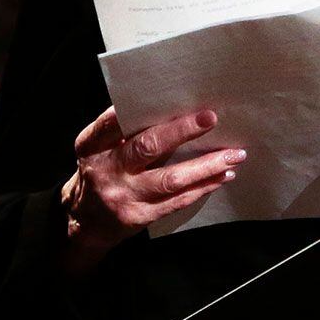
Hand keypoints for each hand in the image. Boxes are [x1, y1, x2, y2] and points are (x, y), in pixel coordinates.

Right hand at [60, 107, 242, 264]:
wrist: (85, 222)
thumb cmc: (101, 171)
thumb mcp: (99, 148)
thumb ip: (125, 130)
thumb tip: (173, 107)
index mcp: (92, 146)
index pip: (113, 122)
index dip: (141, 110)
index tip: (169, 97)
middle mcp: (107, 170)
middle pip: (147, 147)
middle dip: (182, 131)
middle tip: (211, 118)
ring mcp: (124, 196)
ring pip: (171, 179)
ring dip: (206, 166)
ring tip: (233, 155)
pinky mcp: (139, 217)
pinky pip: (177, 200)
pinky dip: (203, 186)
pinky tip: (222, 176)